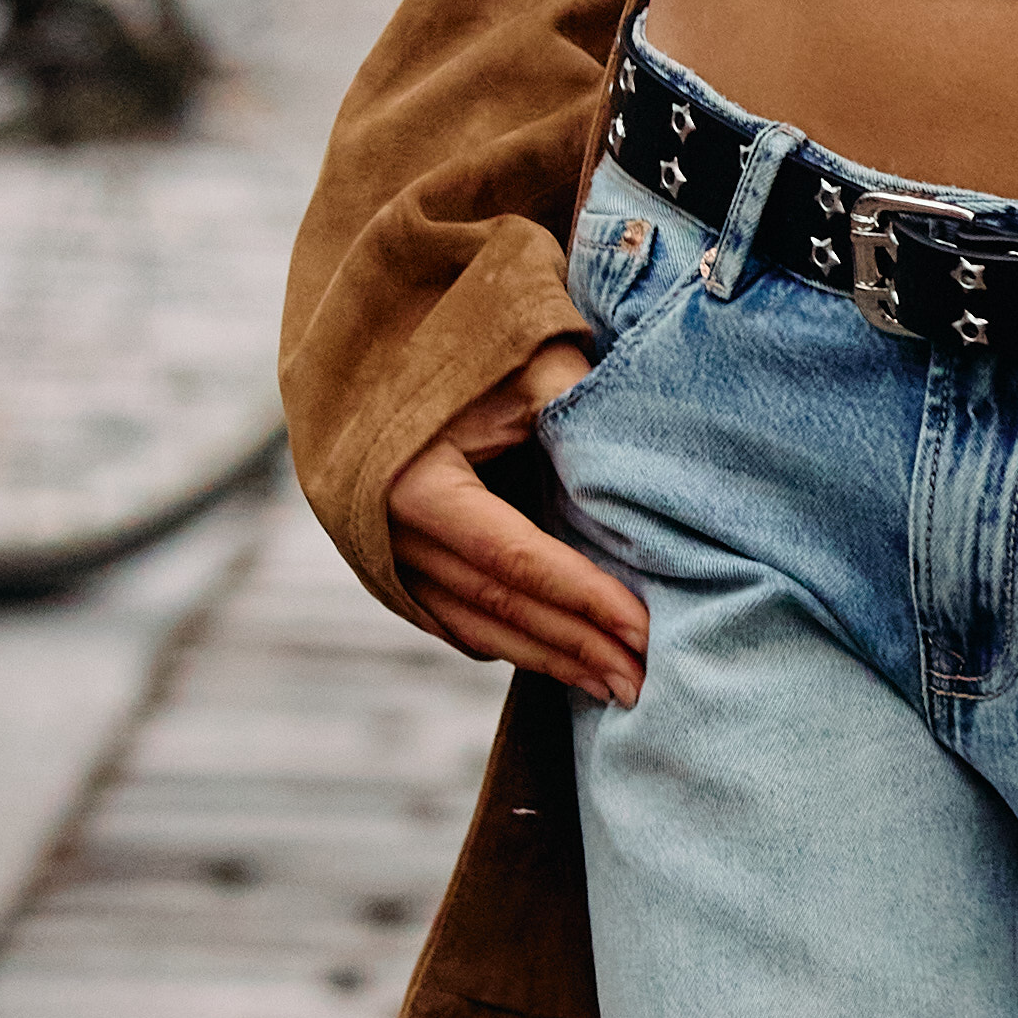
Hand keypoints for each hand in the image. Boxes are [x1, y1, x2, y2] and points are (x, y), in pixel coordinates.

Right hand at [384, 341, 647, 701]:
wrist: (372, 330)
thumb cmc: (458, 335)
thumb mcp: (524, 361)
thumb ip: (579, 410)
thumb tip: (644, 475)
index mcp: (415, 484)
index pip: (517, 559)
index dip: (584, 599)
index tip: (644, 630)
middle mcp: (387, 533)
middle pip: (500, 604)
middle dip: (578, 646)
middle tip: (644, 684)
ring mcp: (379, 555)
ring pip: (475, 624)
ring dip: (548, 659)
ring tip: (613, 687)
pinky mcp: (385, 563)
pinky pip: (450, 619)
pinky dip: (506, 641)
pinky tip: (555, 660)